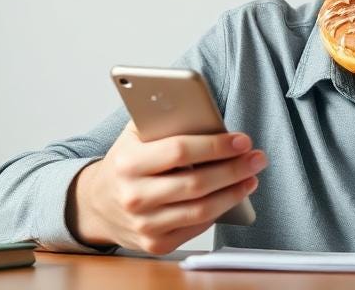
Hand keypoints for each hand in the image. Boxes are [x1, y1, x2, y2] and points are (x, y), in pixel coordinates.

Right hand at [67, 121, 266, 254]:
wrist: (97, 203)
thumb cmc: (127, 161)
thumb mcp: (137, 134)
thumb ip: (166, 120)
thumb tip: (206, 111)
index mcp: (128, 162)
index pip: (179, 151)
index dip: (216, 145)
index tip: (242, 140)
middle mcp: (133, 196)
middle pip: (196, 183)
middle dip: (234, 169)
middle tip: (257, 157)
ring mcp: (143, 224)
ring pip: (201, 210)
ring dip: (234, 192)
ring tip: (251, 176)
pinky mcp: (154, 243)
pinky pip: (196, 227)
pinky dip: (219, 210)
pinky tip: (232, 195)